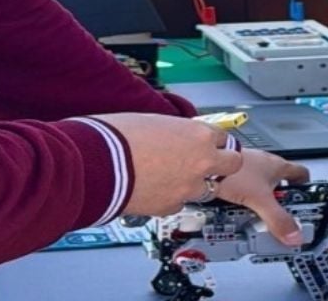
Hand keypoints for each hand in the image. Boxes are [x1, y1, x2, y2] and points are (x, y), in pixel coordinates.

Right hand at [94, 113, 242, 216]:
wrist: (95, 163)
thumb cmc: (116, 136)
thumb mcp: (154, 121)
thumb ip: (175, 131)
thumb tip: (176, 136)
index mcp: (199, 134)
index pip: (223, 137)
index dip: (212, 141)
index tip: (207, 144)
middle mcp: (201, 161)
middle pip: (232, 165)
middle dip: (221, 164)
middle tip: (205, 163)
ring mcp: (188, 187)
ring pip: (208, 188)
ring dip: (195, 183)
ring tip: (174, 178)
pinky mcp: (170, 207)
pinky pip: (179, 204)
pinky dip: (172, 199)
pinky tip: (156, 191)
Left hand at [215, 149, 310, 245]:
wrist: (205, 164)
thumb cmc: (234, 172)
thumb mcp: (260, 201)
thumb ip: (277, 219)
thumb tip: (294, 235)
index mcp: (278, 166)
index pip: (302, 174)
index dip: (305, 187)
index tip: (305, 200)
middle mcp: (265, 164)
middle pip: (280, 183)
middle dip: (278, 200)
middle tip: (276, 215)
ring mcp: (249, 166)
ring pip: (261, 185)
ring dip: (260, 199)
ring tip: (254, 214)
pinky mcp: (234, 171)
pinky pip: (244, 186)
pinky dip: (243, 197)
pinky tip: (236, 207)